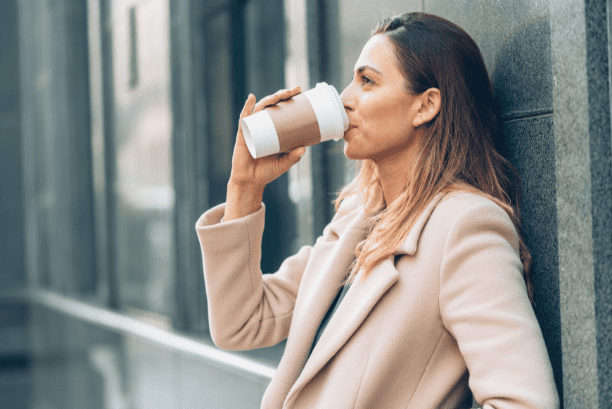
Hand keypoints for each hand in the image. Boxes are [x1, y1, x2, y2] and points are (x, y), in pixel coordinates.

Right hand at [225, 86, 305, 220]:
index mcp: (274, 130)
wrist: (250, 181)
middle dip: (282, 95)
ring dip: (269, 99)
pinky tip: (252, 98)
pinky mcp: (243, 134)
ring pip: (260, 109)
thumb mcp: (283, 164)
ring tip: (278, 96)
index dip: (290, 99)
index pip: (283, 109)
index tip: (299, 91)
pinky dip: (247, 107)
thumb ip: (293, 157)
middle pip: (273, 105)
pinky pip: (244, 118)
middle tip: (293, 91)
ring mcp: (253, 128)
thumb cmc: (267, 172)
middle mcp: (264, 126)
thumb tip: (304, 148)